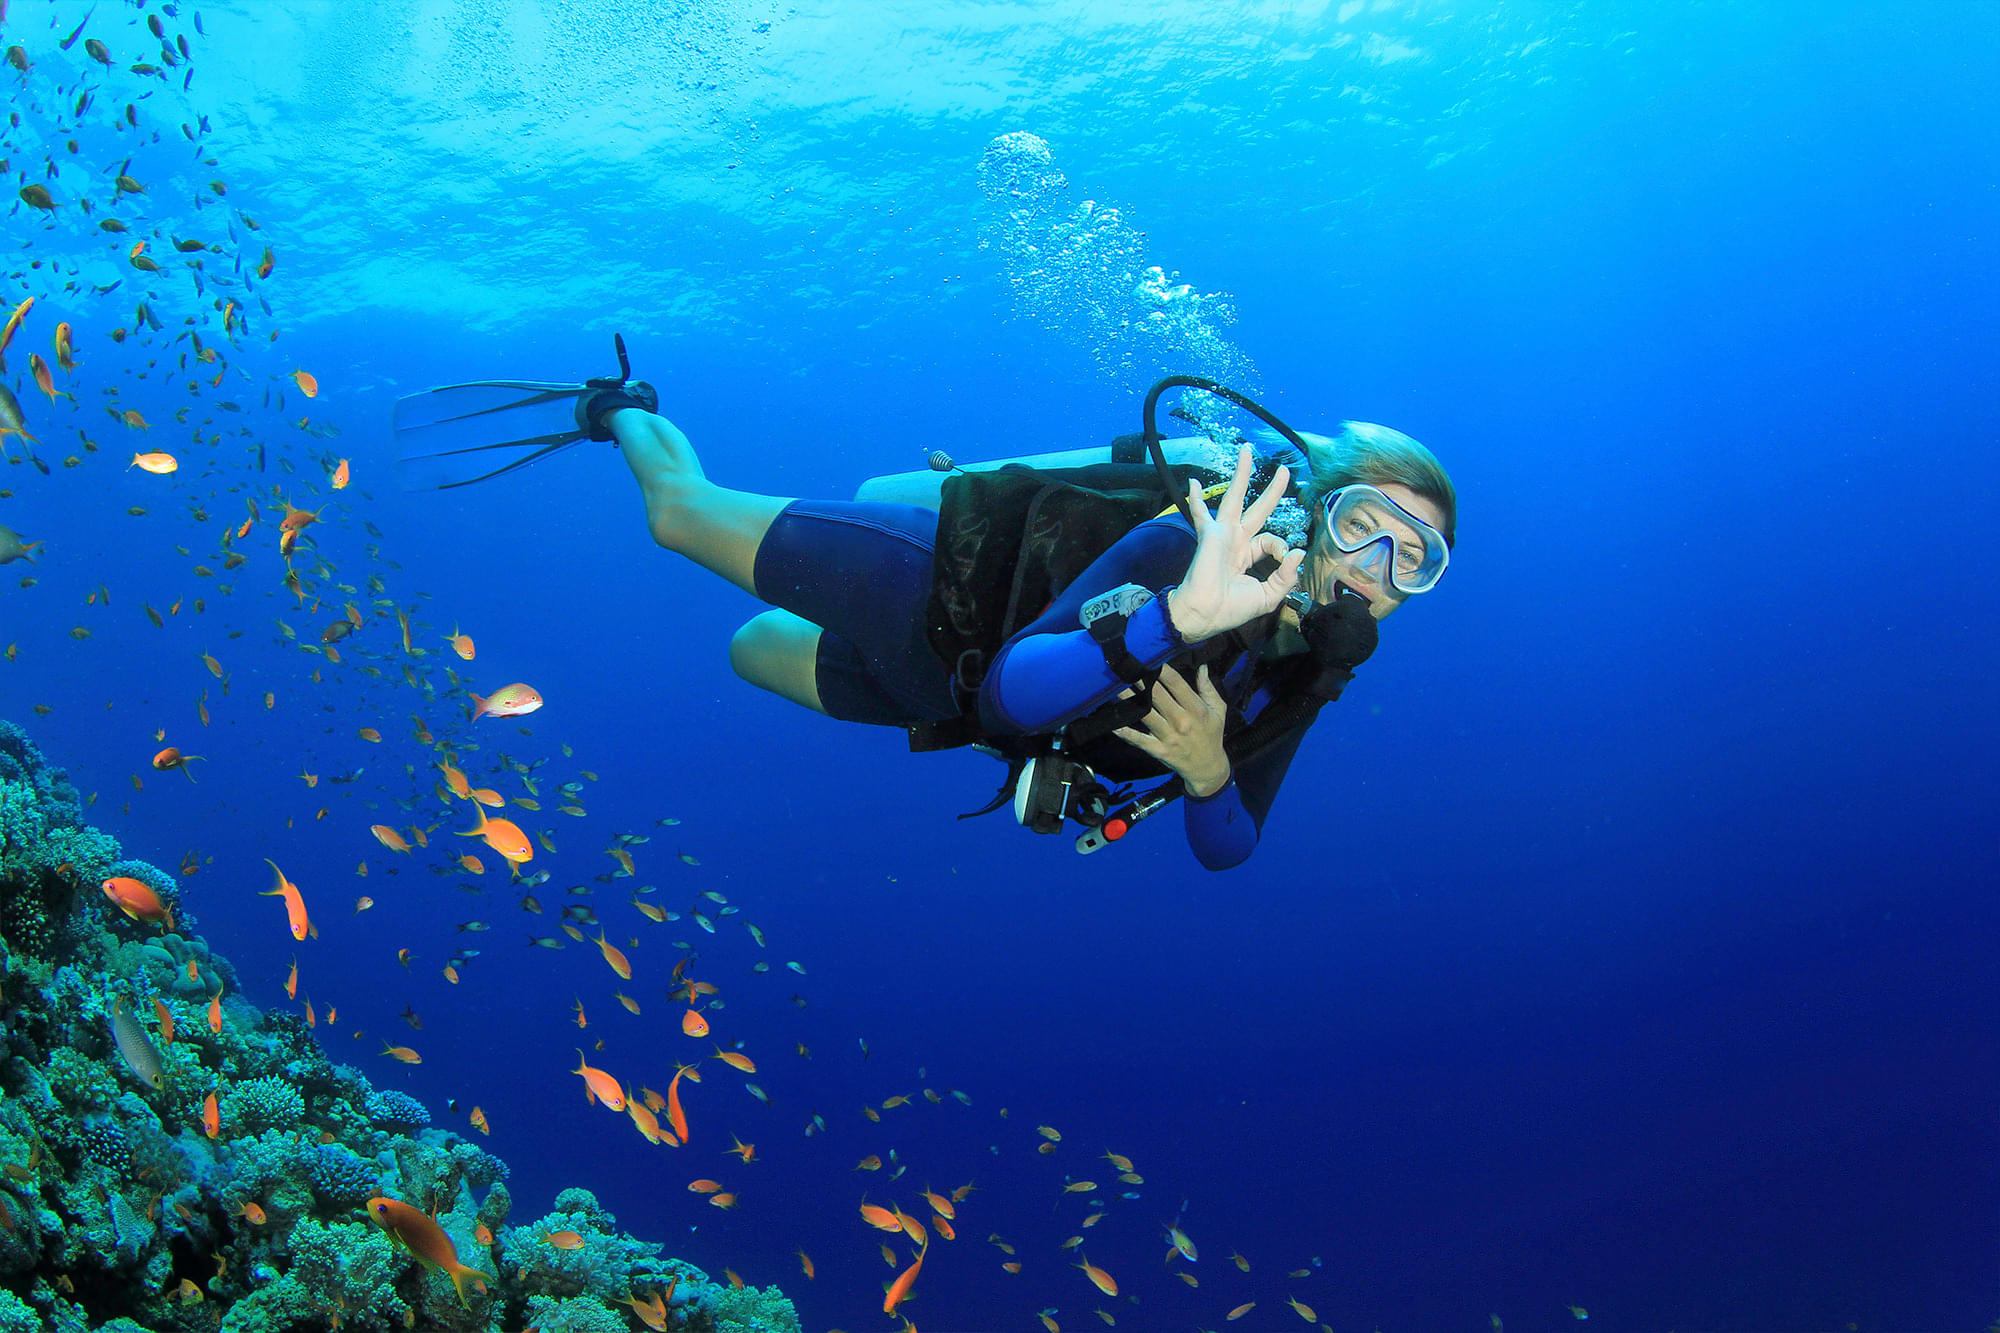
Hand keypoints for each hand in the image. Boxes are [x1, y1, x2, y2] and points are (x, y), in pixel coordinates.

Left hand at [1113, 663, 1230, 796]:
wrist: (1208, 768)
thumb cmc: (1212, 735)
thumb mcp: (1218, 710)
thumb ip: (1208, 688)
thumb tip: (1202, 666)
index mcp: (1196, 709)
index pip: (1177, 684)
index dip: (1162, 669)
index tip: (1149, 656)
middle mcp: (1181, 721)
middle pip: (1157, 695)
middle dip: (1140, 679)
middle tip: (1126, 665)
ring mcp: (1168, 736)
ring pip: (1144, 713)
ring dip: (1128, 699)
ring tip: (1114, 685)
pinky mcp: (1158, 750)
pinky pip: (1138, 739)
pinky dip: (1124, 732)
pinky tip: (1112, 722)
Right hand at [1165, 445, 1302, 641]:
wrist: (1205, 614)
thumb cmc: (1232, 609)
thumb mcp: (1269, 595)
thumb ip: (1286, 576)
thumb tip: (1298, 551)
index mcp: (1248, 555)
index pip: (1271, 541)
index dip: (1283, 549)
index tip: (1285, 561)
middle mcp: (1236, 542)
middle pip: (1258, 509)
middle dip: (1272, 490)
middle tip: (1284, 470)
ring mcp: (1223, 535)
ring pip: (1235, 498)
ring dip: (1241, 474)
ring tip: (1247, 451)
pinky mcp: (1212, 535)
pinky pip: (1201, 513)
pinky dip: (1196, 499)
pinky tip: (1192, 482)